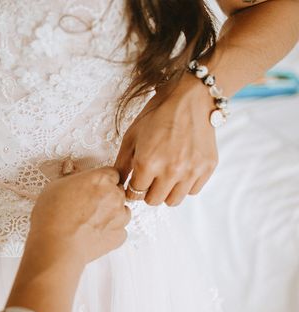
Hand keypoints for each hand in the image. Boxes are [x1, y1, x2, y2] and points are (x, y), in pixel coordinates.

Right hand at [29, 167, 129, 264]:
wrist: (56, 247)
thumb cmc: (52, 217)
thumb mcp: (55, 187)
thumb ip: (71, 178)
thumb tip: (73, 173)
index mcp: (101, 179)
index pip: (112, 173)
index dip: (102, 180)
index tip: (93, 186)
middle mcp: (115, 195)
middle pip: (118, 191)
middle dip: (106, 196)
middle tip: (88, 205)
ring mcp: (120, 217)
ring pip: (122, 211)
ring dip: (111, 213)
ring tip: (91, 221)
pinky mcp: (119, 236)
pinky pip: (120, 230)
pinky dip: (110, 232)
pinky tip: (94, 233)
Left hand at [115, 77, 218, 205]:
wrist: (191, 97)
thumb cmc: (158, 114)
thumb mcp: (132, 136)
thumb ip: (122, 163)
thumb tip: (117, 183)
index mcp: (148, 163)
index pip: (134, 194)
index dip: (131, 188)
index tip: (135, 182)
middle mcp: (171, 171)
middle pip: (153, 201)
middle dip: (148, 192)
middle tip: (150, 178)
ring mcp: (191, 170)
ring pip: (173, 201)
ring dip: (166, 192)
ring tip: (165, 176)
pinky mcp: (207, 167)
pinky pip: (193, 191)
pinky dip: (186, 185)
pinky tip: (182, 170)